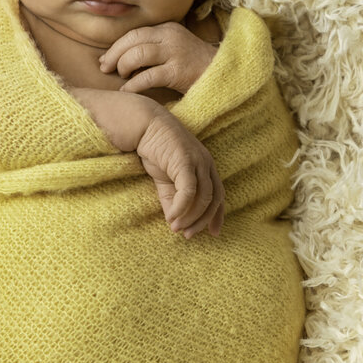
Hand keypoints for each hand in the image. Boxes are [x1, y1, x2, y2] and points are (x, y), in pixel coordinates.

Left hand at [99, 22, 217, 95]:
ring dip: (124, 67)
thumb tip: (122, 57)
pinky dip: (133, 85)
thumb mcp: (175, 49)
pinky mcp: (178, 71)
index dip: (117, 46)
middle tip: (105, 68)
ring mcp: (175, 53)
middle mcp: (171, 37)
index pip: (135, 33)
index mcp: (168, 29)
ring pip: (138, 55)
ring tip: (122, 78)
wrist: (225, 76)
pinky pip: (147, 77)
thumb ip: (154, 48)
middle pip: (132, 40)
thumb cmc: (195, 67)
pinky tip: (127, 92)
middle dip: (114, 55)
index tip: (106, 59)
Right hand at [135, 110, 224, 237]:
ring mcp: (198, 161)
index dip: (217, 216)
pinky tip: (172, 217)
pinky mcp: (185, 160)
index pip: (219, 196)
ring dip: (191, 217)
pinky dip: (182, 207)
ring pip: (203, 197)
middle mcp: (207, 164)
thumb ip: (172, 200)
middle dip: (202, 221)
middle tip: (188, 235)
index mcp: (206, 167)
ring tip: (176, 228)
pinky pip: (189, 190)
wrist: (144, 126)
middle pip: (214, 199)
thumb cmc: (156, 150)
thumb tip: (174, 223)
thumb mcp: (165, 181)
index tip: (211, 234)